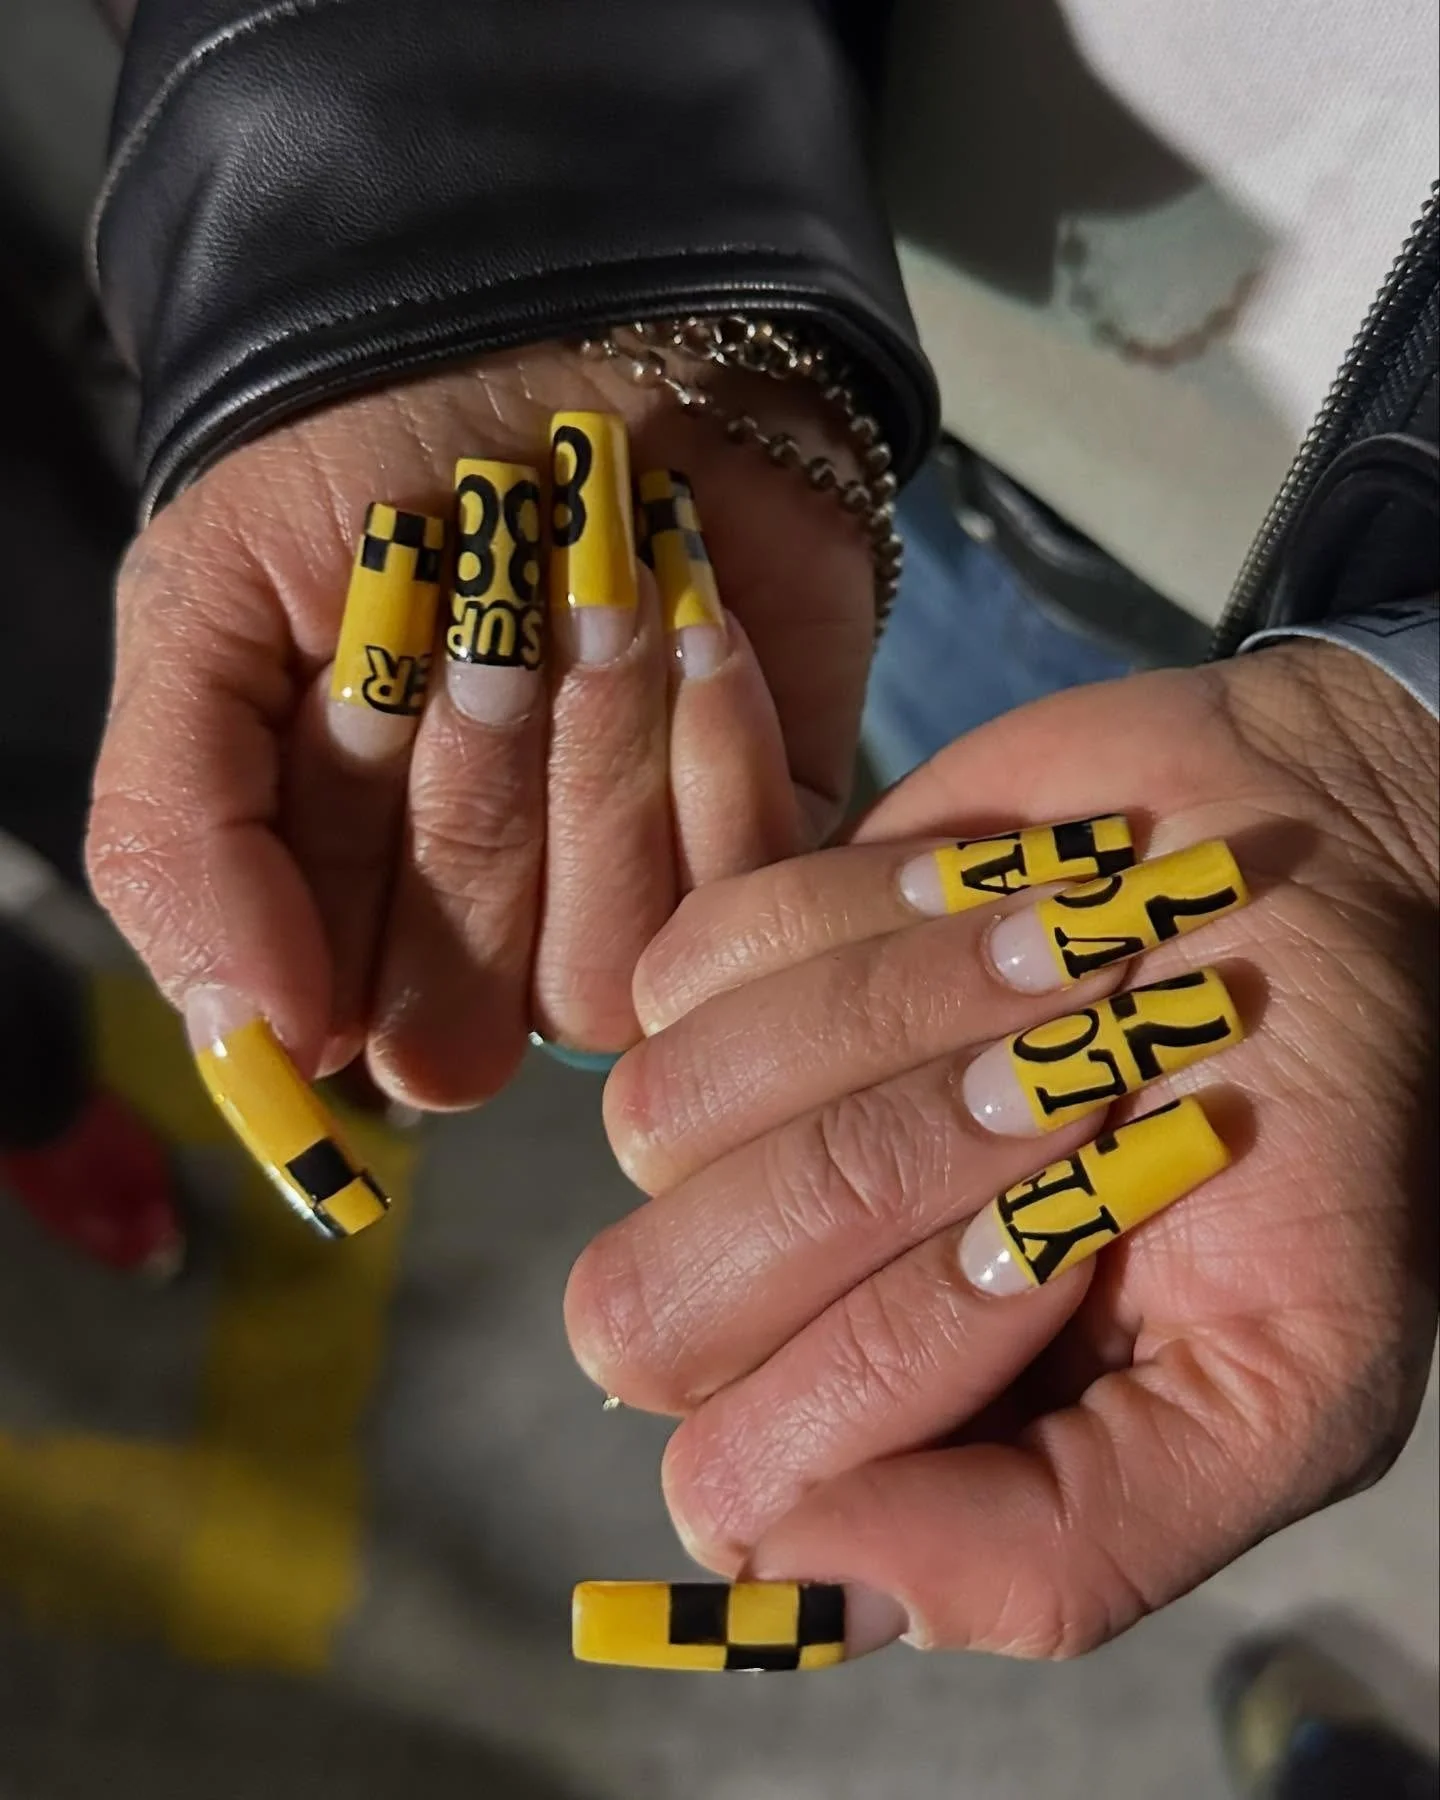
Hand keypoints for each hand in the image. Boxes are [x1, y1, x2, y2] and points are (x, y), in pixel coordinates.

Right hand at [87, 344, 870, 1103]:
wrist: (573, 337)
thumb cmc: (371, 470)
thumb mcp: (207, 609)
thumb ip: (175, 828)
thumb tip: (250, 1030)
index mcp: (332, 908)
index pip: (333, 1024)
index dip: (340, 881)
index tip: (357, 692)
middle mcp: (478, 948)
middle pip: (466, 1022)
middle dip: (466, 799)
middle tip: (486, 623)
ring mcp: (625, 909)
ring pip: (600, 979)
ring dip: (593, 759)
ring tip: (599, 591)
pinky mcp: (758, 847)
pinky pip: (741, 894)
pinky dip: (712, 742)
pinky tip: (698, 619)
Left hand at [565, 642, 1438, 1660]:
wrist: (1297, 876)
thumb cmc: (1308, 1129)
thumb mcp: (1286, 1384)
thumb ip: (1065, 1549)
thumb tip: (807, 1580)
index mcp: (890, 1446)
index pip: (738, 1478)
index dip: (901, 1350)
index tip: (1082, 1227)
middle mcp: (774, 1311)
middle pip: (648, 1318)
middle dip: (883, 1174)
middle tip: (1069, 1080)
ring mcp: (724, 1136)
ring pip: (658, 1122)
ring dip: (894, 1019)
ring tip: (1059, 971)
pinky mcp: (712, 978)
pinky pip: (683, 966)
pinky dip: (855, 912)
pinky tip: (985, 903)